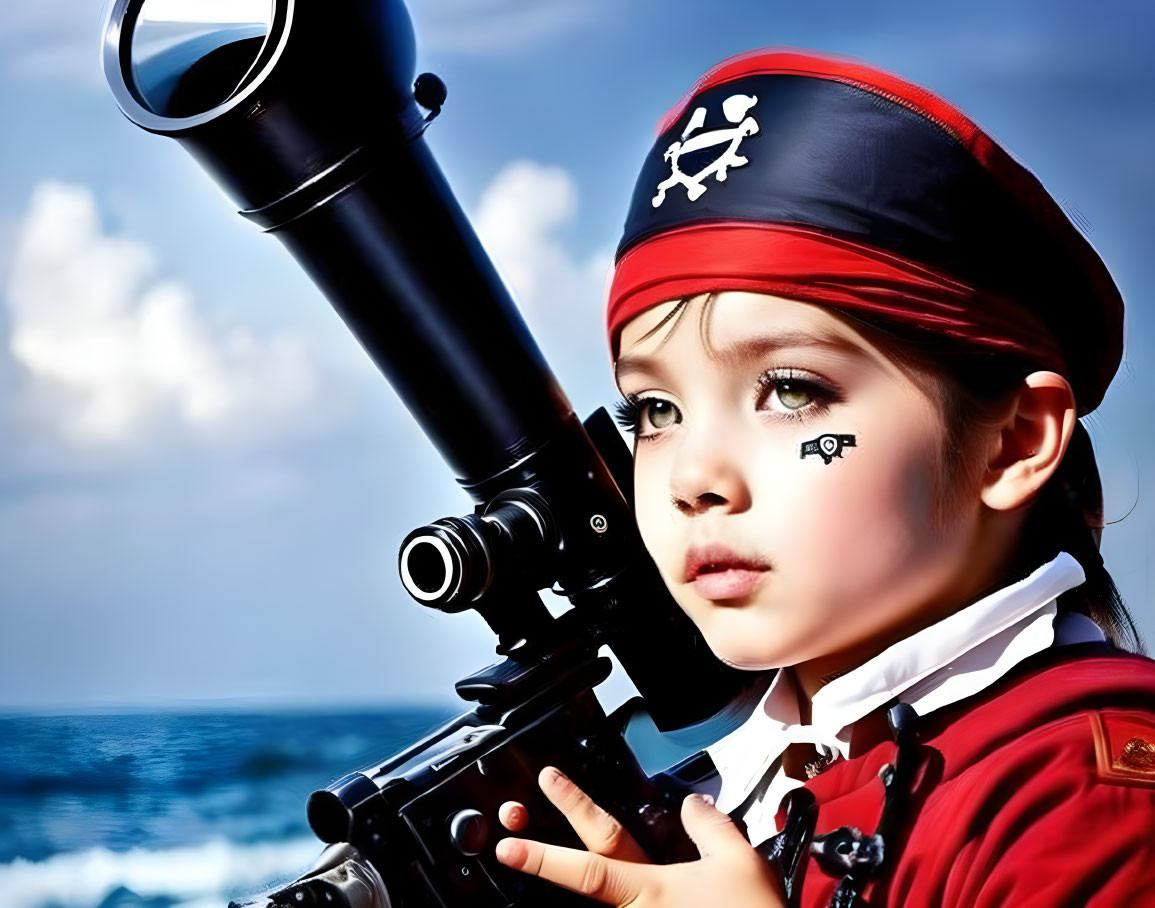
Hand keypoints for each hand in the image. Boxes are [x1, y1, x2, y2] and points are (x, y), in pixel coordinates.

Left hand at [495, 766, 786, 906]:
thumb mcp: (739, 860)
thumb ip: (709, 825)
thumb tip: (691, 803)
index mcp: (649, 889)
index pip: (587, 864)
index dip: (545, 852)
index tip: (513, 840)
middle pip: (582, 880)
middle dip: (541, 860)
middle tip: (509, 843)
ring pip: (606, 900)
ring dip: (580, 874)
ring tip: (548, 855)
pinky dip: (619, 894)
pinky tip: (628, 881)